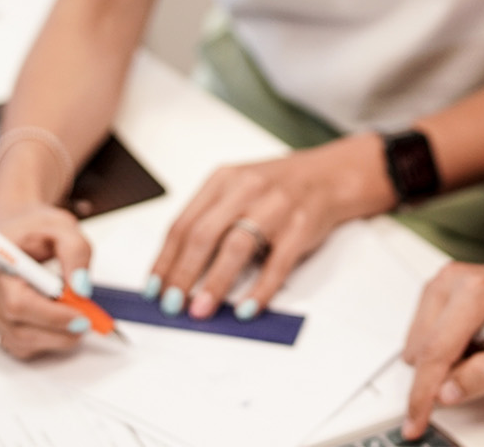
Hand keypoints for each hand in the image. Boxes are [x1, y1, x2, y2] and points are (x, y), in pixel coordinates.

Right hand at [0, 203, 93, 359]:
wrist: (13, 230)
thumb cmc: (35, 230)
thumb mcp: (64, 229)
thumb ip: (76, 254)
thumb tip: (80, 290)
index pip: (17, 303)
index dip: (51, 317)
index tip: (82, 319)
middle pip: (17, 328)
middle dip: (58, 333)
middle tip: (85, 324)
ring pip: (15, 341)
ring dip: (49, 339)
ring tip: (70, 320)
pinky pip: (9, 344)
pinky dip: (35, 340)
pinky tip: (46, 322)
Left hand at [147, 132, 392, 319]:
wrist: (329, 175)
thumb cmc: (276, 188)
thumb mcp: (237, 190)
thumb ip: (209, 221)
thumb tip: (177, 269)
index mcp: (222, 180)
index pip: (183, 223)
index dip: (165, 258)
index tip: (153, 287)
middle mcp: (246, 189)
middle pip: (204, 234)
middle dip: (183, 273)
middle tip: (171, 303)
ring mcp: (275, 207)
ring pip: (237, 246)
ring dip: (215, 283)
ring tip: (200, 309)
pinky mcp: (300, 226)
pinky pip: (277, 262)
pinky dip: (260, 289)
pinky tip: (246, 308)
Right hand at [399, 257, 483, 439]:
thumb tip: (446, 393)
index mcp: (477, 292)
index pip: (436, 352)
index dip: (422, 393)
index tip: (415, 421)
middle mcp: (454, 280)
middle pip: (422, 347)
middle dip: (441, 373)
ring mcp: (444, 280)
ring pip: (419, 341)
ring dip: (443, 358)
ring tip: (482, 347)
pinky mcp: (439, 286)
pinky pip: (424, 330)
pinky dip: (444, 344)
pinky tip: (471, 339)